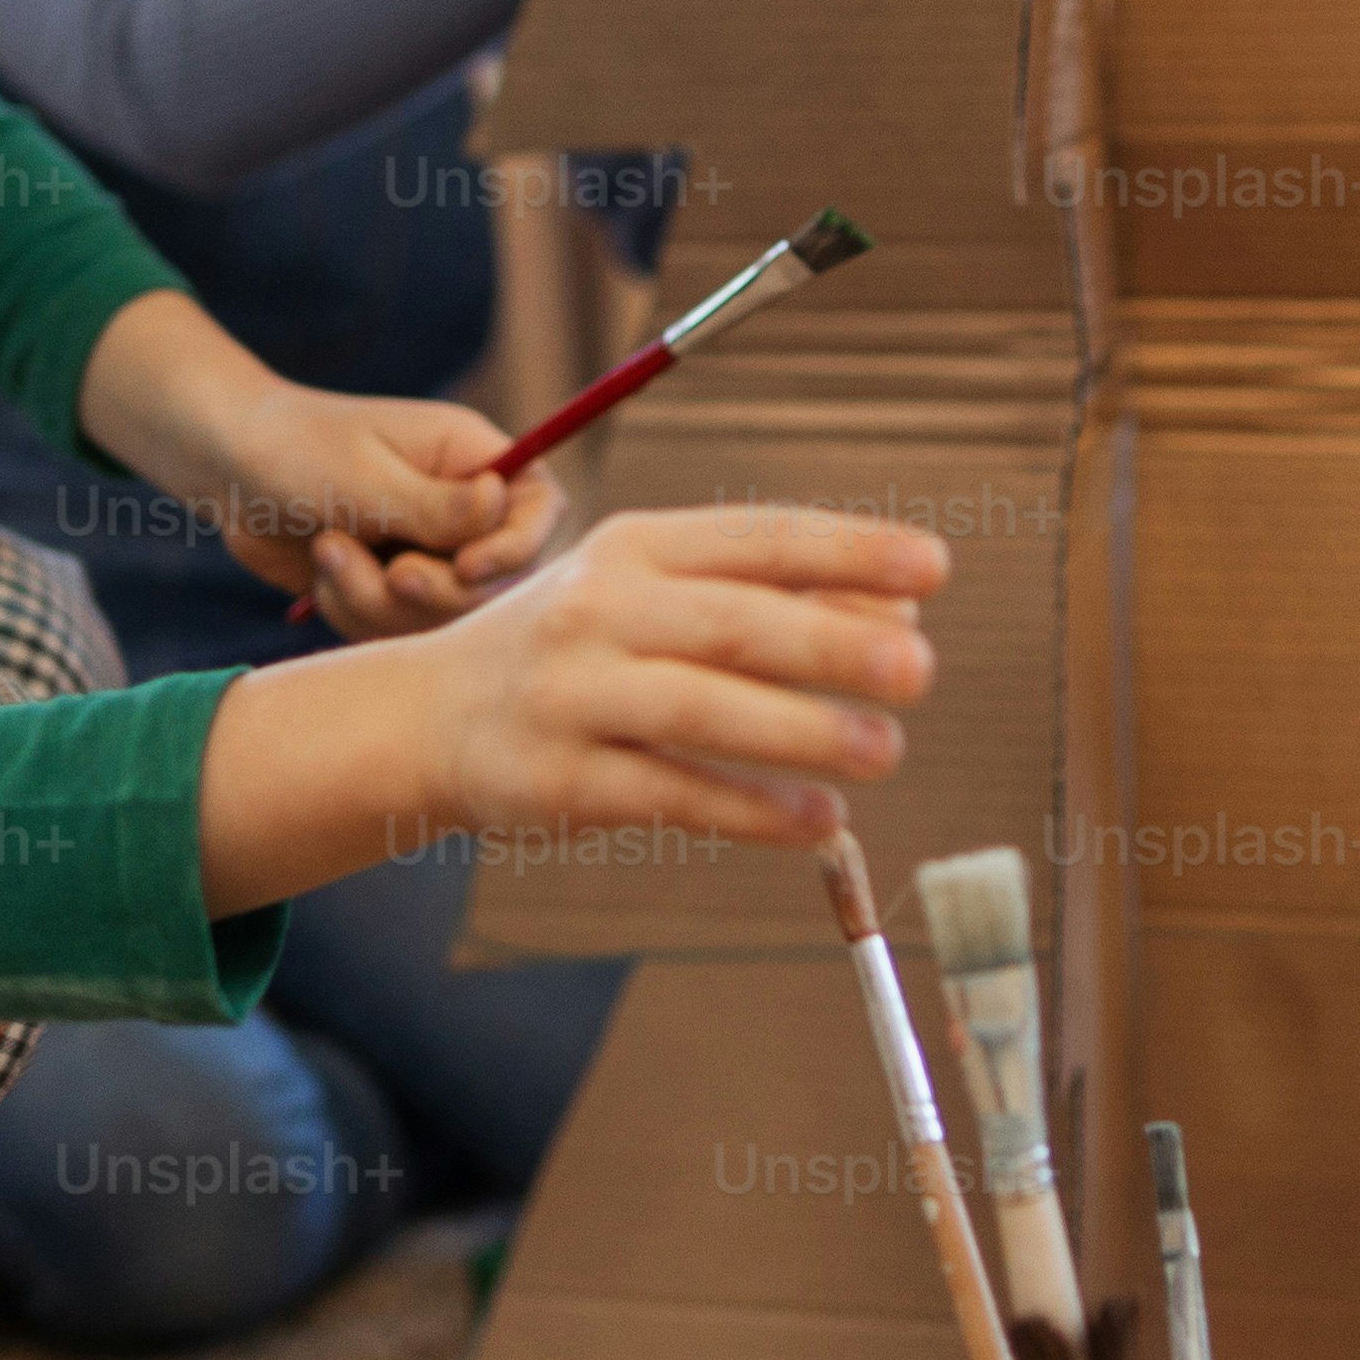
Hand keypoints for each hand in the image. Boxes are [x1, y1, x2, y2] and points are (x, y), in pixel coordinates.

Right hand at [195, 503, 947, 905]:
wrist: (426, 718)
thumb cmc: (575, 650)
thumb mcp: (649, 597)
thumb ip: (764, 600)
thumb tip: (897, 619)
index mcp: (635, 547)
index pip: (753, 539)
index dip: (846, 551)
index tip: (933, 568)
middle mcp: (600, 610)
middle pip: (731, 623)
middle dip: (833, 645)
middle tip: (921, 670)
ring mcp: (573, 695)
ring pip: (701, 708)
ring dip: (802, 731)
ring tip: (885, 750)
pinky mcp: (559, 779)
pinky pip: (669, 794)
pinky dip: (750, 810)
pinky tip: (818, 821)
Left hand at [215, 383, 564, 639]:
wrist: (224, 467)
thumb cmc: (294, 448)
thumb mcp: (363, 476)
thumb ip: (436, 506)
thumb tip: (503, 506)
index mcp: (471, 459)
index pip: (541, 509)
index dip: (519, 548)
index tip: (467, 566)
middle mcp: (460, 510)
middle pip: (496, 582)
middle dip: (435, 590)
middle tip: (390, 573)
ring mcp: (426, 553)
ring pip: (440, 617)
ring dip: (380, 601)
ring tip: (331, 553)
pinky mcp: (388, 589)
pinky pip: (395, 632)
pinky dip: (355, 614)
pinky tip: (322, 573)